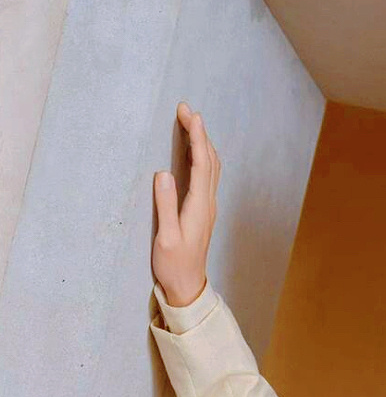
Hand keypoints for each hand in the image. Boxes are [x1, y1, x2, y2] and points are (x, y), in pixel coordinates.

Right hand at [152, 101, 219, 307]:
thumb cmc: (174, 265)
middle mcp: (208, 204)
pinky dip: (202, 157)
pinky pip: (207, 176)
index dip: (197, 137)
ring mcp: (208, 207)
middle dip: (199, 133)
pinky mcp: (203, 211)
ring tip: (190, 122)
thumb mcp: (166, 237)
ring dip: (202, 143)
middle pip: (209, 161)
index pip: (201, 165)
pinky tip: (196, 151)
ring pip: (211, 167)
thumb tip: (163, 174)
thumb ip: (166, 206)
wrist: (188, 286)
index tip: (191, 114)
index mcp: (199, 207)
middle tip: (186, 109)